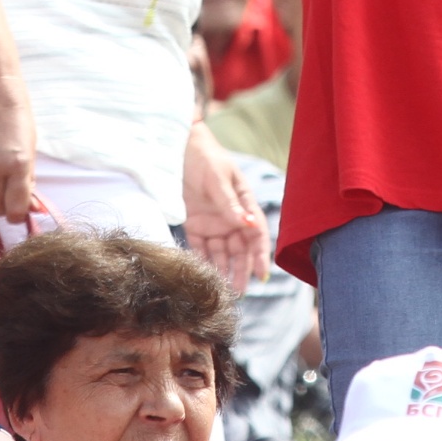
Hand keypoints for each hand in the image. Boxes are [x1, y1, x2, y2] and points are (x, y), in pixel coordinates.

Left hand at [181, 124, 269, 288]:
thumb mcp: (219, 179)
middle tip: (240, 291)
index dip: (260, 255)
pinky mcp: (195, 226)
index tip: (261, 274)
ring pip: (221, 253)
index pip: (256, 234)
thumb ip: (230, 203)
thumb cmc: (207, 158)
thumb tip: (247, 224)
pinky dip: (203, 262)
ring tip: (223, 291)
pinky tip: (204, 277)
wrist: (180, 149)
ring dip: (223, 270)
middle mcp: (231, 218)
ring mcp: (214, 223)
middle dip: (241, 270)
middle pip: (240, 249)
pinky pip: (201, 248)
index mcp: (244, 205)